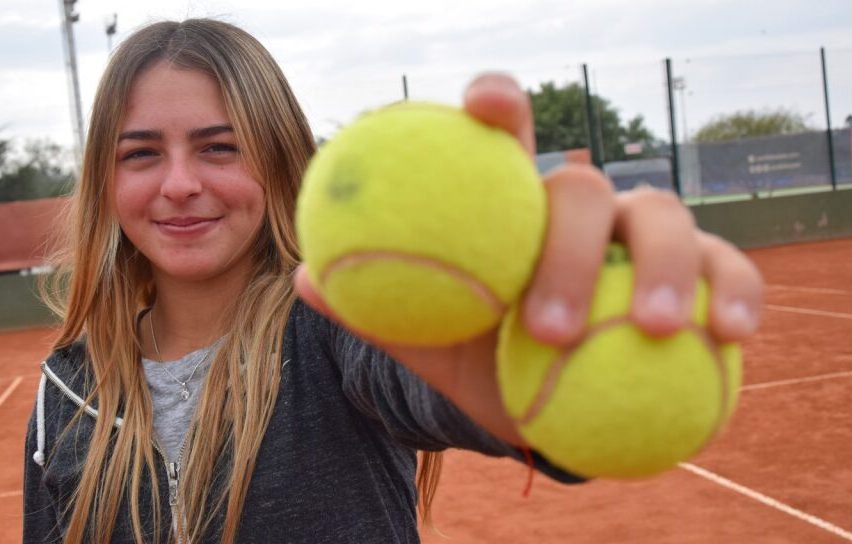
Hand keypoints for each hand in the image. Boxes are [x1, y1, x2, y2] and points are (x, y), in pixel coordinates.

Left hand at [294, 73, 763, 445]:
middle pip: (582, 186)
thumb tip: (308, 278)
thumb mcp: (428, 338)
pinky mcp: (701, 272)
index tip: (486, 105)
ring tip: (647, 329)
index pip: (507, 137)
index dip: (500, 105)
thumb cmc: (481, 354)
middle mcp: (582, 206)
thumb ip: (378, 306)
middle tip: (543, 321)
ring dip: (659, 267)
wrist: (542, 403)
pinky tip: (728, 334)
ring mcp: (644, 234)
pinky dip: (732, 294)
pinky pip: (727, 269)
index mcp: (512, 204)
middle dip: (568, 243)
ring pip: (663, 216)